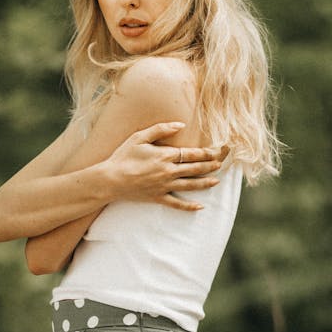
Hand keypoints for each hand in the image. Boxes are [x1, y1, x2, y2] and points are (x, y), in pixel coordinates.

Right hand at [105, 122, 228, 209]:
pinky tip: (200, 207)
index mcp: (165, 155)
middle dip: (209, 166)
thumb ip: (161, 129)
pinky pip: (177, 203)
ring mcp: (164, 186)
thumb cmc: (123, 156)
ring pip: (190, 185)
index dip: (206, 152)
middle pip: (195, 169)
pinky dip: (189, 206)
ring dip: (205, 183)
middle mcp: (168, 171)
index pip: (192, 154)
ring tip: (216, 181)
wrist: (110, 180)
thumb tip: (180, 124)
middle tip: (221, 164)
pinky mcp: (158, 198)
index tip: (216, 151)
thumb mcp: (140, 137)